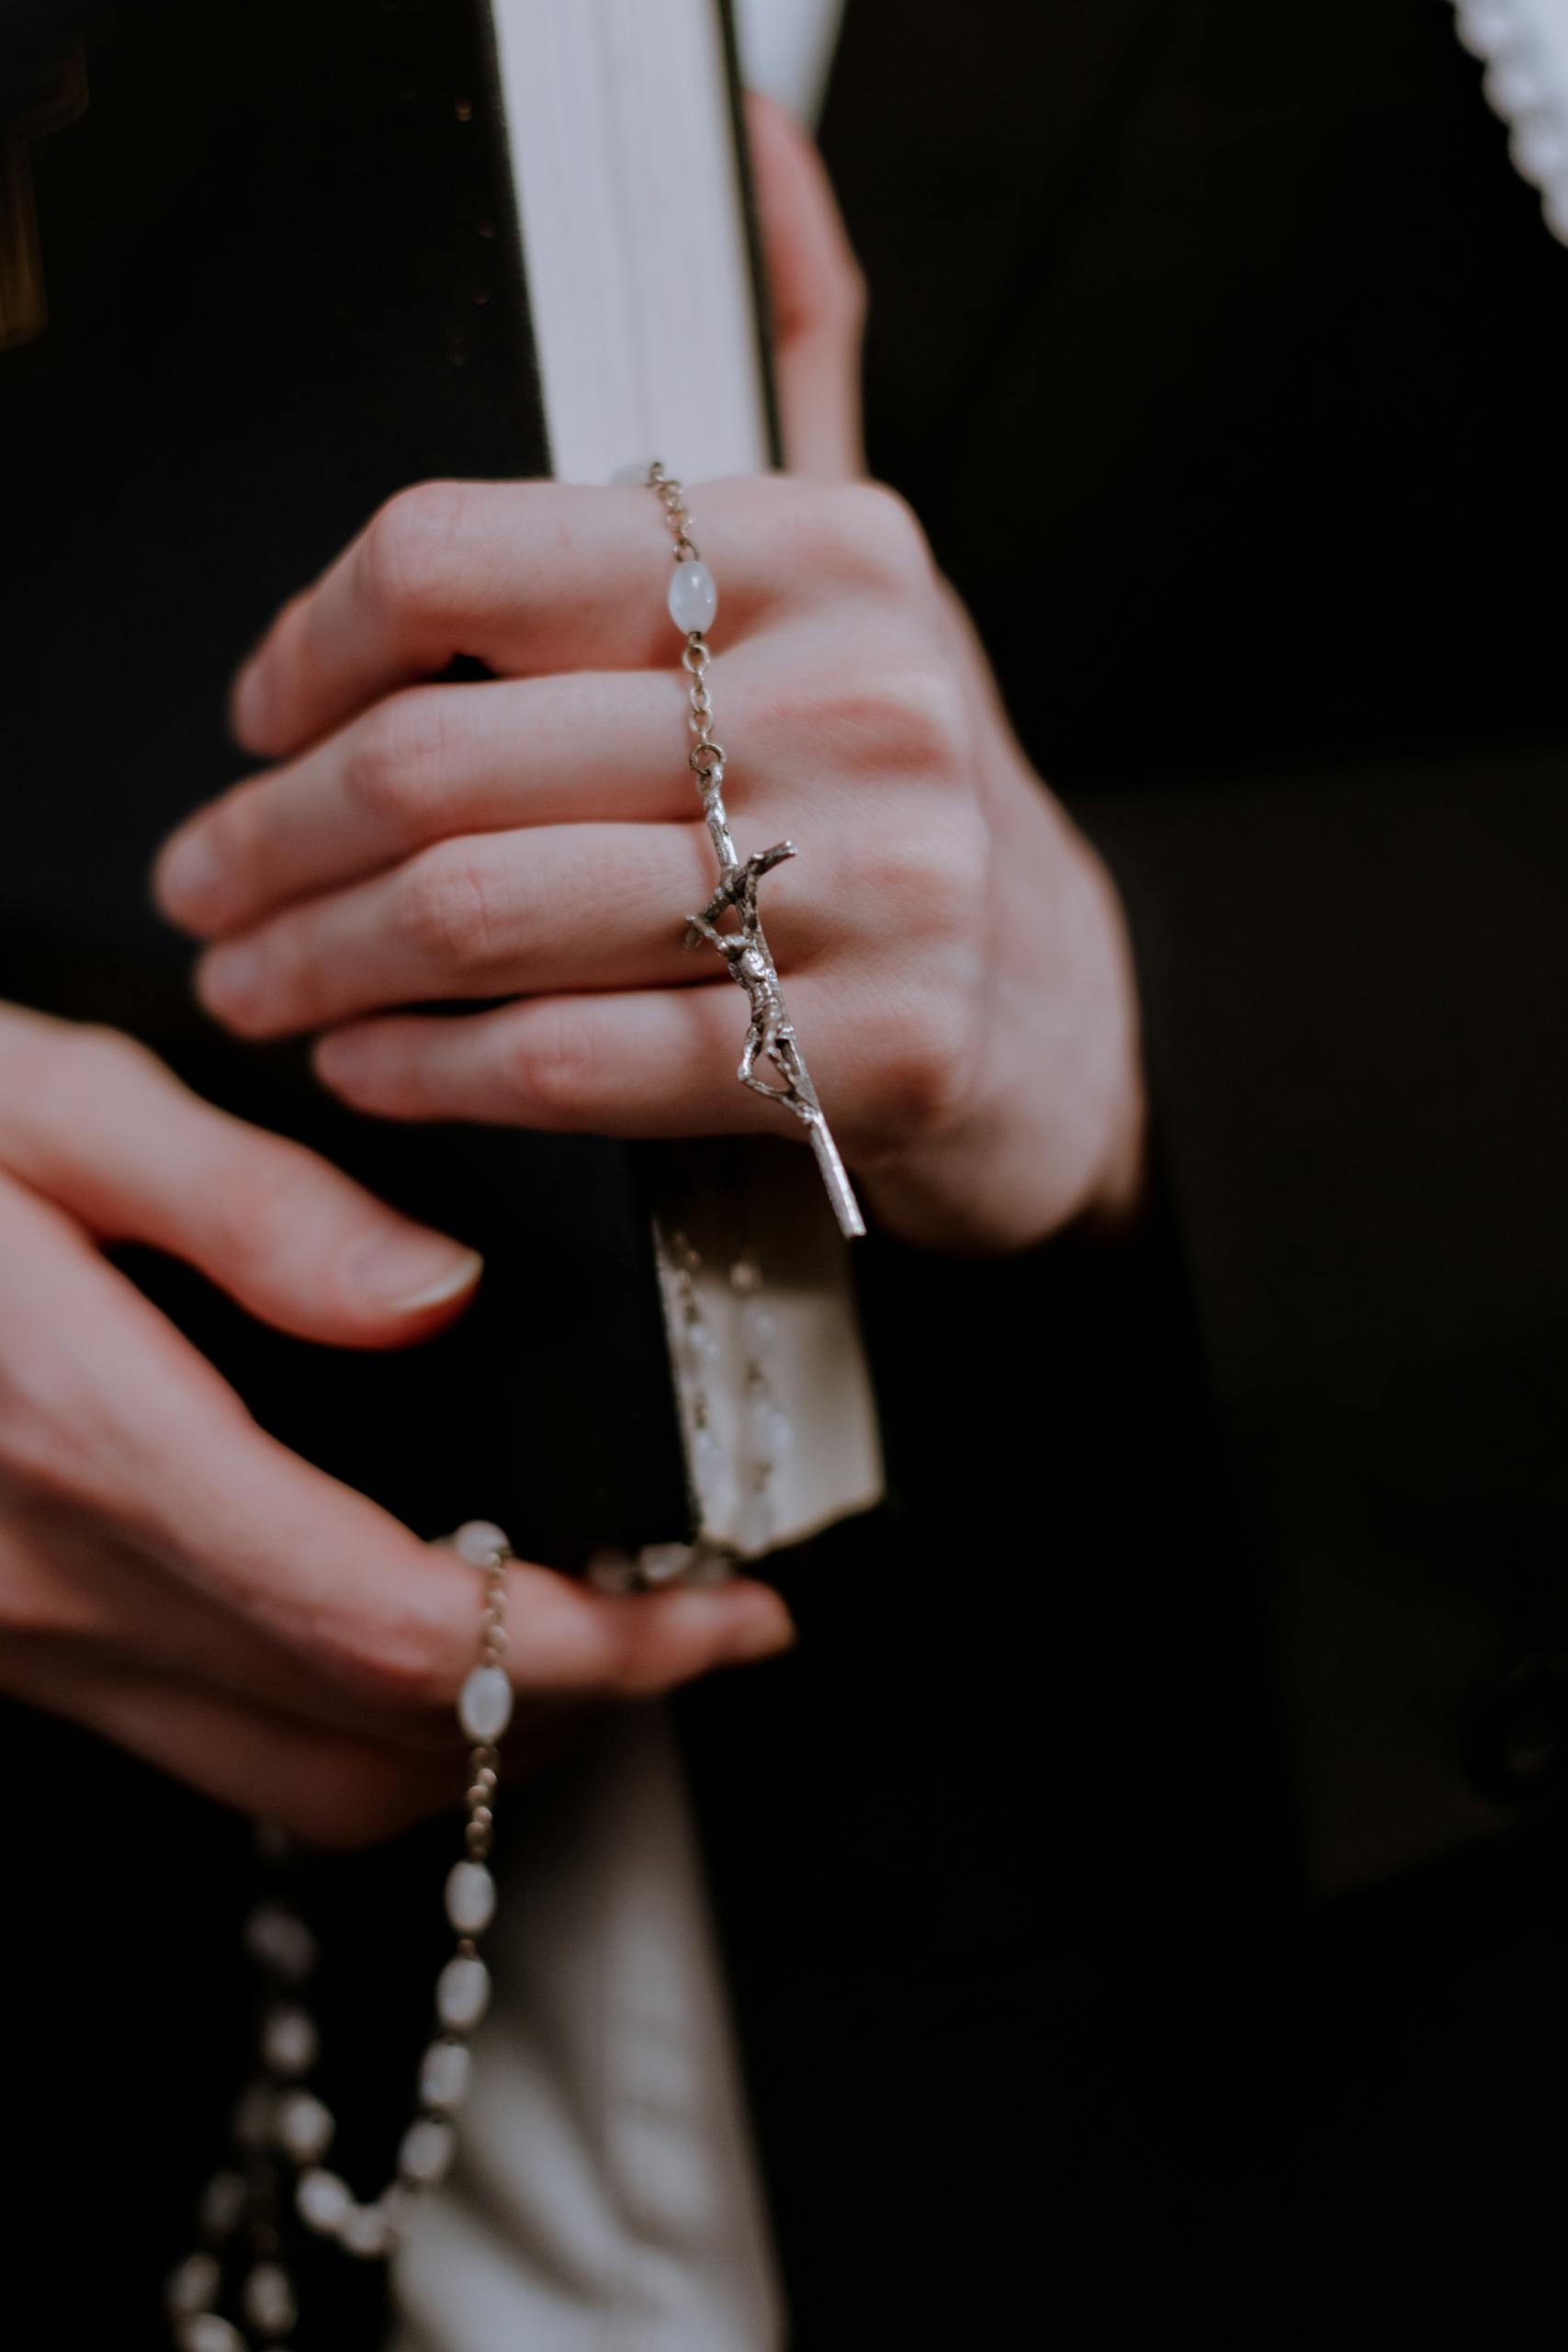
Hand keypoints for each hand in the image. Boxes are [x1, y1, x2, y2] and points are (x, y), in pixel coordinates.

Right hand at [0, 1007, 794, 1843]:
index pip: (402, 1629)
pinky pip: (216, 1740)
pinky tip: (420, 1618)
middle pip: (376, 1744)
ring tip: (592, 1628)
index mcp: (93, 1447)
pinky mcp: (9, 1640)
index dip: (597, 1651)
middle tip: (697, 1625)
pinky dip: (358, 1720)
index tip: (726, 1615)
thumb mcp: (35, 1098)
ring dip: (476, 1738)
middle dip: (578, 1713)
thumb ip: (248, 1204)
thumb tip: (437, 1294)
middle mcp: (58, 1588)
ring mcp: (24, 1641)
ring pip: (298, 1779)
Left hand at [154, 100, 1143, 1253]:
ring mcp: (877, 884)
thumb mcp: (849, 572)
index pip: (466, 555)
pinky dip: (431, 1069)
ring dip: (319, 964)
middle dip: (274, 839)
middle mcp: (852, 698)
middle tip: (206, 886)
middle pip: (445, 759)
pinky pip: (575, 1060)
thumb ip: (789, 365)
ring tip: (257, 983)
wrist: (1050, 1006)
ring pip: (486, 918)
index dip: (310, 639)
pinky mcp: (871, 1049)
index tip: (260, 711)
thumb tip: (752, 146)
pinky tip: (370, 1060)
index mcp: (813, 552)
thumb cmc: (890, 788)